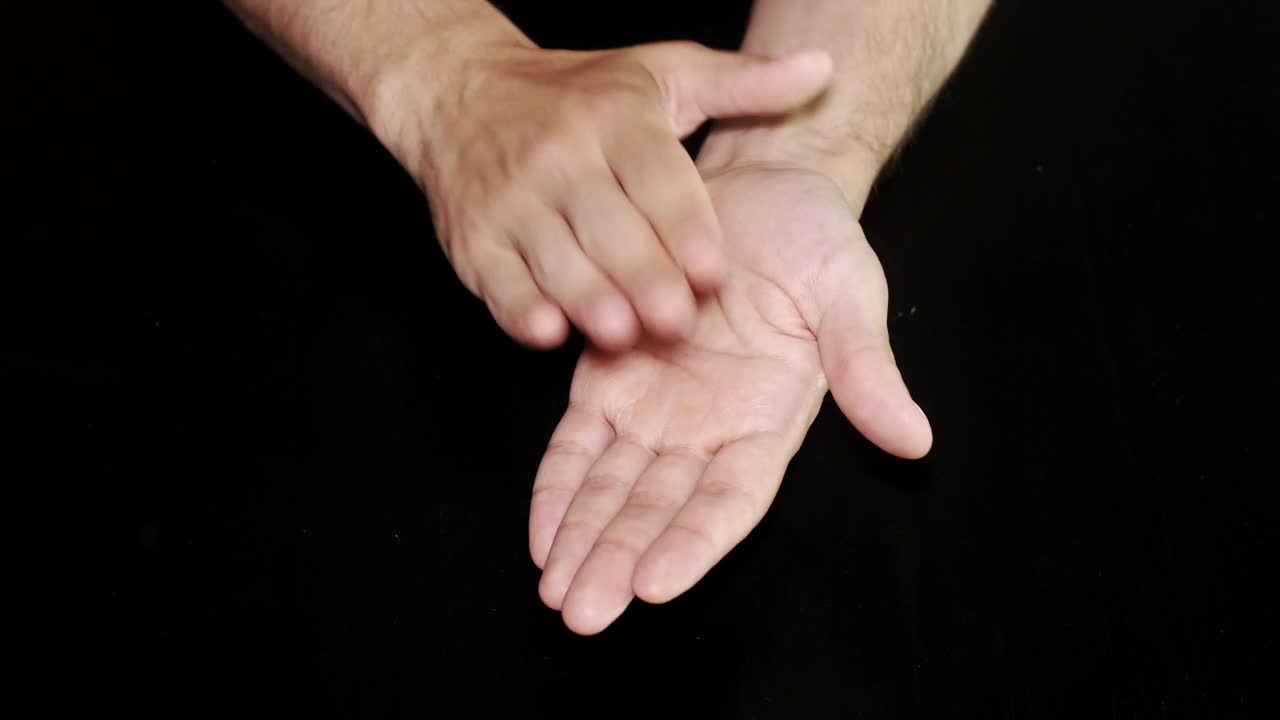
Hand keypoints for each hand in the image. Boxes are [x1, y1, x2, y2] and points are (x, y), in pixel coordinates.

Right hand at [373, 40, 832, 349]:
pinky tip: (549, 329)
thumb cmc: (577, 94)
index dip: (684, 228)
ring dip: (586, 299)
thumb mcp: (663, 74)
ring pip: (553, 258)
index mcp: (614, 117)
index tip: (712, 273)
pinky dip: (520, 308)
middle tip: (675, 321)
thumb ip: (743, 84)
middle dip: (642, 276)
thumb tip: (820, 69)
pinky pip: (498, 281)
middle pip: (606, 227)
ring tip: (621, 333)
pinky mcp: (473, 238)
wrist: (461, 92)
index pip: (656, 177)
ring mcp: (510, 200)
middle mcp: (559, 155)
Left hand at [527, 165, 933, 633]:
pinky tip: (540, 534)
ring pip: (612, 489)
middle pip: (659, 511)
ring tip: (555, 590)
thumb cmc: (813, 236)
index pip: (728, 501)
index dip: (692, 544)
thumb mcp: (848, 293)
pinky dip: (557, 486)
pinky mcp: (610, 376)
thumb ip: (866, 367)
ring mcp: (655, 408)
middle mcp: (708, 430)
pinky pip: (577, 442)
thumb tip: (914, 438)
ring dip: (582, 540)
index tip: (653, 584)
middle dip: (619, 561)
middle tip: (582, 612)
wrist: (757, 181)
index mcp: (769, 422)